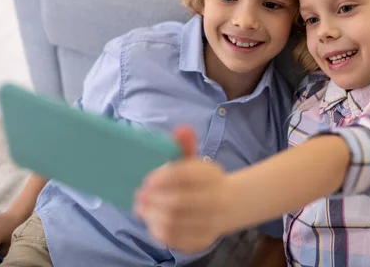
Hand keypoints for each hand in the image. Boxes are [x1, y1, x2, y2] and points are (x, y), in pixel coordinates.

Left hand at [134, 126, 232, 252]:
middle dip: (153, 200)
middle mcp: (214, 199)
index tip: (147, 180)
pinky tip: (153, 223)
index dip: (161, 178)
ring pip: (174, 222)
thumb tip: (182, 129)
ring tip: (143, 210)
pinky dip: (160, 232)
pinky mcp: (203, 240)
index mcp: (211, 175)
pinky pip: (177, 240)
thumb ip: (185, 146)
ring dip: (152, 216)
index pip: (184, 175)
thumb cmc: (203, 182)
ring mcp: (210, 222)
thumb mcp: (196, 162)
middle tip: (139, 197)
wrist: (230, 205)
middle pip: (177, 202)